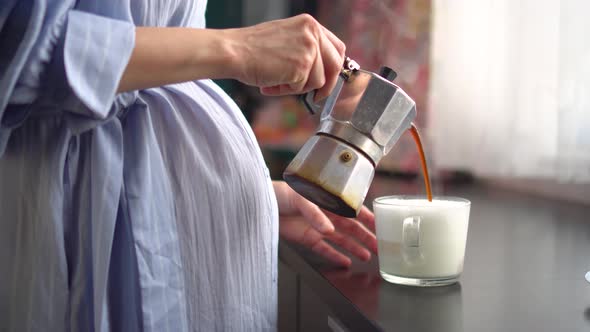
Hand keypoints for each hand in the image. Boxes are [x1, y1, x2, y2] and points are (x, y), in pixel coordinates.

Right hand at [228, 14, 345, 99]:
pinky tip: (272, 83)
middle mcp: (313, 34)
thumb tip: (322, 70)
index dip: (334, 67)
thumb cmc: (253, 48)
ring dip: (298, 87)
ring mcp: (309, 50)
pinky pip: (302, 88)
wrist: (234, 51)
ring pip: (318, 81)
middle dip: (327, 84)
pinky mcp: (302, 67)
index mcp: (310, 24)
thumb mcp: (287, 37)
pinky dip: (287, 90)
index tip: (328, 78)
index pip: (337, 48)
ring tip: (277, 80)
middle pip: (335, 65)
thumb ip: (306, 48)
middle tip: (317, 95)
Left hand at [273, 181, 376, 266]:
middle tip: (380, 246)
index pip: (353, 209)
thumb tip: (328, 230)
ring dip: (354, 248)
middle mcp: (326, 214)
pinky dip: (335, 256)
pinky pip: (324, 249)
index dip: (368, 217)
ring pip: (341, 239)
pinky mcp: (307, 238)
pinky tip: (346, 262)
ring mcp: (317, 227)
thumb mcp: (300, 197)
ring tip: (367, 256)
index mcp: (328, 200)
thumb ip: (315, 213)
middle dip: (366, 236)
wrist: (261, 203)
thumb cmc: (281, 193)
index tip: (381, 225)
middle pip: (351, 227)